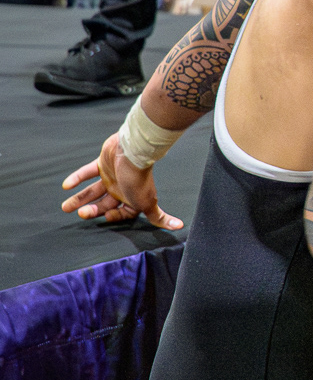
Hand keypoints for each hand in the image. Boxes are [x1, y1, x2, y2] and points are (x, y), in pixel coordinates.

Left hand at [62, 133, 182, 229]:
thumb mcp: (148, 203)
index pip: (121, 212)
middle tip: (80, 214)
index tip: (105, 217)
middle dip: (91, 210)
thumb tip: (179, 226)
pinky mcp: (102, 163)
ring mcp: (110, 176)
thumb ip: (159, 217)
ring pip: (93, 191)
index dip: (113, 216)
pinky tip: (65, 186)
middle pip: (104, 203)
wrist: (133, 152)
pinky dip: (77, 178)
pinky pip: (87, 172)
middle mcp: (120, 188)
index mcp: (131, 198)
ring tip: (65, 207)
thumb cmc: (140, 180)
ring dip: (79, 199)